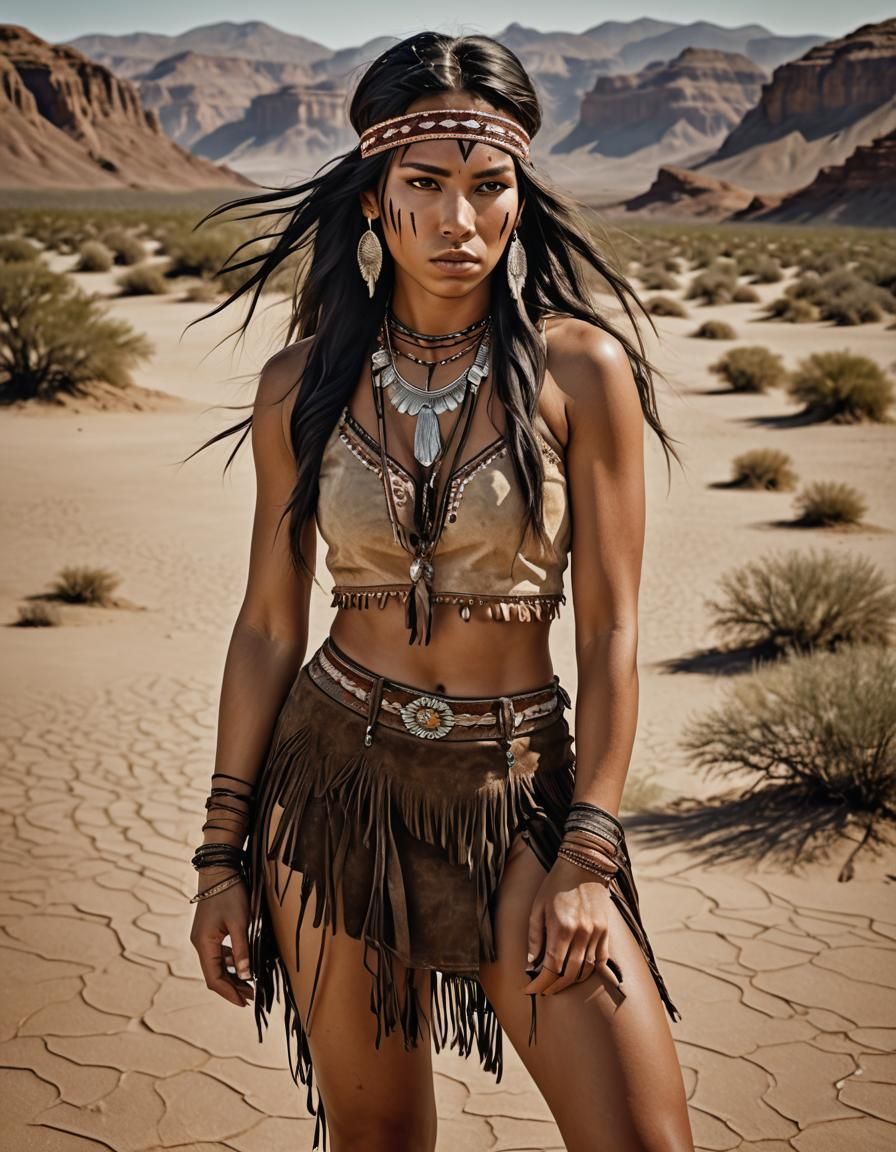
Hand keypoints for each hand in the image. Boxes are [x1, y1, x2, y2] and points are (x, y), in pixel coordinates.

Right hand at [189, 874, 254, 1007]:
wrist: (220, 870)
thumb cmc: (230, 894)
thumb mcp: (240, 922)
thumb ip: (243, 949)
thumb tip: (247, 976)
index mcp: (204, 944)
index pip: (214, 978)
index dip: (229, 993)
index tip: (244, 1003)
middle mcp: (200, 943)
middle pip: (215, 974)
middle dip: (232, 987)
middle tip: (250, 997)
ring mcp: (204, 937)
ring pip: (217, 965)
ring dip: (232, 976)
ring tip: (250, 984)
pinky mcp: (210, 931)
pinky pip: (220, 954)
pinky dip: (232, 962)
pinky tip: (244, 964)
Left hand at [521, 856, 624, 998]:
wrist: (583, 864)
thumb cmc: (556, 884)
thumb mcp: (537, 907)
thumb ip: (534, 938)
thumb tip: (531, 964)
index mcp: (561, 928)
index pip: (550, 967)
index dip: (539, 983)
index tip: (529, 989)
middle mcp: (581, 934)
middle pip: (568, 973)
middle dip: (554, 986)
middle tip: (543, 990)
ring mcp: (596, 933)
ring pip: (585, 970)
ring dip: (571, 981)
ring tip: (558, 983)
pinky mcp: (605, 931)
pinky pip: (601, 960)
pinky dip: (590, 971)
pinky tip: (580, 974)